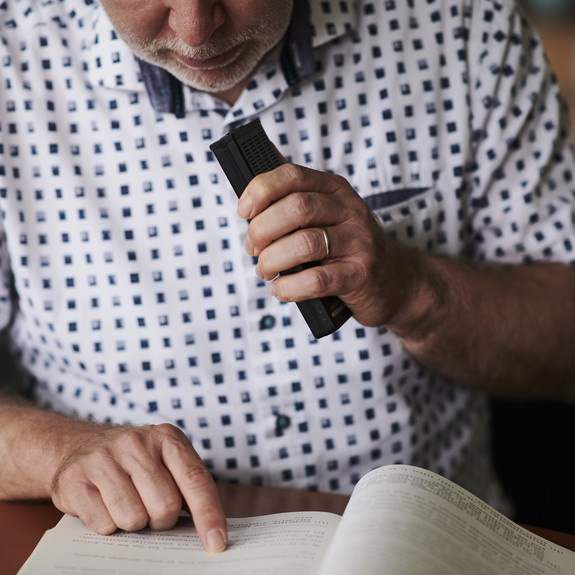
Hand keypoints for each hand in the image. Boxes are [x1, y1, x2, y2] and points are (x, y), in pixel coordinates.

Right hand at [51, 423, 226, 552]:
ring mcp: (104, 458)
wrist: (79, 445)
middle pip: (165, 506)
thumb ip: (186, 486)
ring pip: (133, 519)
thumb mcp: (165, 459)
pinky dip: (107, 525)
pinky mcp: (75, 479)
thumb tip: (210, 533)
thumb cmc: (134, 461)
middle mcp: (136, 442)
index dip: (209, 515)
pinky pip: (103, 526)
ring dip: (134, 524)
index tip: (217, 543)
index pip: (196, 480)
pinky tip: (103, 505)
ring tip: (127, 504)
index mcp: (167, 437)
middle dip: (161, 520)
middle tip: (151, 510)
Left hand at [237, 163, 426, 328]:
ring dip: (272, 260)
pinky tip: (281, 289)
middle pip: (296, 208)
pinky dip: (288, 287)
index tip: (243, 211)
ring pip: (304, 244)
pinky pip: (316, 280)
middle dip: (262, 230)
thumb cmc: (349, 247)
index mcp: (335, 190)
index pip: (293, 176)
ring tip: (265, 271)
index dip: (261, 190)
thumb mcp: (328, 214)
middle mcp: (350, 211)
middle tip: (253, 248)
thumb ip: (294, 198)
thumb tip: (253, 174)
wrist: (397, 281)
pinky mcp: (360, 275)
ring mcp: (359, 242)